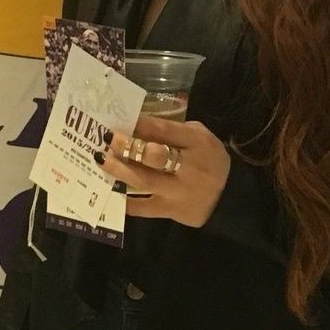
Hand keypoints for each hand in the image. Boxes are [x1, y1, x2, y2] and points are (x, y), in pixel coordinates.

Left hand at [97, 114, 230, 227]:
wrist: (228, 197)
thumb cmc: (208, 159)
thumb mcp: (198, 137)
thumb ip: (171, 131)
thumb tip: (135, 124)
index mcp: (198, 143)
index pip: (165, 130)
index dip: (139, 123)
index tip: (119, 117)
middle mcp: (189, 168)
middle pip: (154, 156)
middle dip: (127, 146)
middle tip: (107, 138)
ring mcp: (179, 192)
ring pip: (144, 180)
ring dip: (119, 169)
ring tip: (101, 159)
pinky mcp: (171, 211)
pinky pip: (143, 207)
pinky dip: (125, 200)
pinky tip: (109, 188)